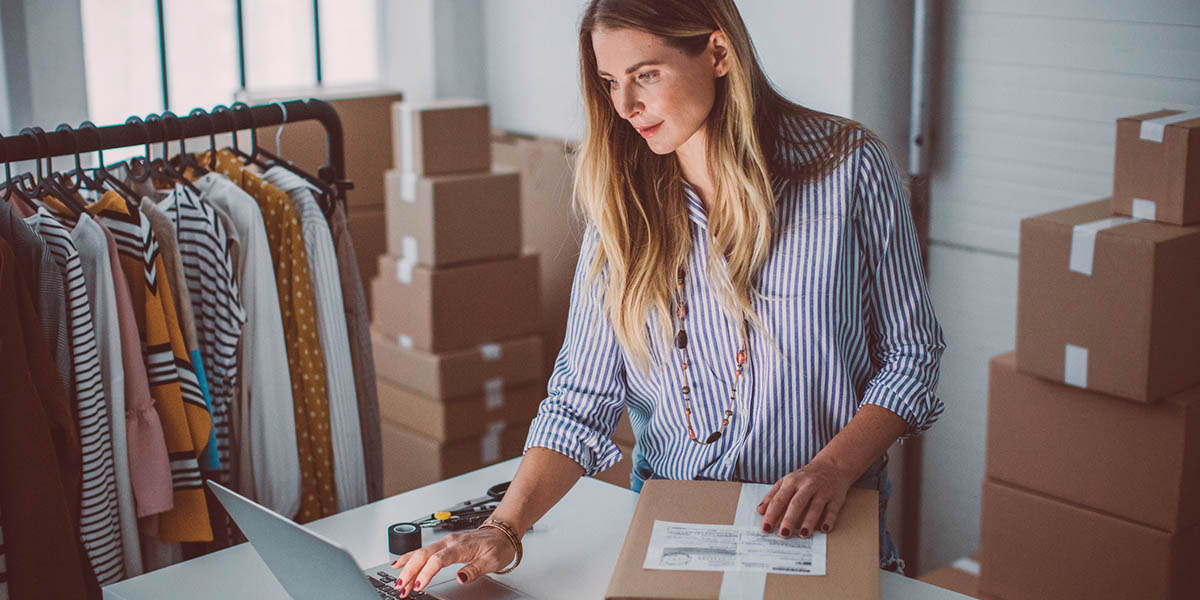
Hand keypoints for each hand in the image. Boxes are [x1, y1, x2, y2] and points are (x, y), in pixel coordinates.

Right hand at [390, 527, 515, 596]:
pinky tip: (400, 564)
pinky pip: (423, 550)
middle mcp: (450, 542)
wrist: (502, 533)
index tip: (419, 585)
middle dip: (410, 571)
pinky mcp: (444, 544)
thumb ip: (475, 570)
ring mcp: (445, 541)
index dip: (427, 573)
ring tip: (398, 582)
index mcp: (461, 546)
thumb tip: (460, 578)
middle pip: (424, 555)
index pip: (439, 559)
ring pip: (421, 552)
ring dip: (408, 567)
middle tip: (401, 588)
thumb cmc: (498, 546)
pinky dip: (410, 557)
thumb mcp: (492, 561)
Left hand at [756, 458, 854, 538]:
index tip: (766, 529)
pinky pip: (832, 510)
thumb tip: (760, 511)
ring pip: (815, 507)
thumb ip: (772, 496)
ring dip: (809, 522)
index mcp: (792, 482)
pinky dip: (829, 520)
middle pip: (797, 503)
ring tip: (803, 535)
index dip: (771, 514)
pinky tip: (824, 529)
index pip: (779, 500)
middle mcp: (807, 485)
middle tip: (783, 534)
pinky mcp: (836, 497)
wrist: (832, 466)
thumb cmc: (805, 477)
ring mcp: (822, 491)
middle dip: (789, 519)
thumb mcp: (786, 481)